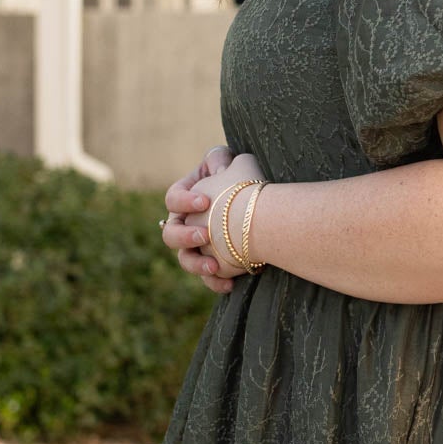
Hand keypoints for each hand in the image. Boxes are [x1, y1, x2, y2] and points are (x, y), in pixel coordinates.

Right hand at [161, 149, 264, 293]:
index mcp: (188, 200)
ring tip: (214, 266)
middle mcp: (189, 224)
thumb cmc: (250, 186)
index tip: (204, 202)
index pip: (172, 199)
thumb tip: (217, 161)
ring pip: (186, 260)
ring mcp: (200, 248)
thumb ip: (221, 160)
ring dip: (196, 264)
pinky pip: (208, 280)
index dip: (183, 201)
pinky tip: (229, 284)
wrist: (271, 214)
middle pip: (171, 235)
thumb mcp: (238, 165)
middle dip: (185, 236)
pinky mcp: (215, 266)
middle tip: (205, 235)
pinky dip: (216, 282)